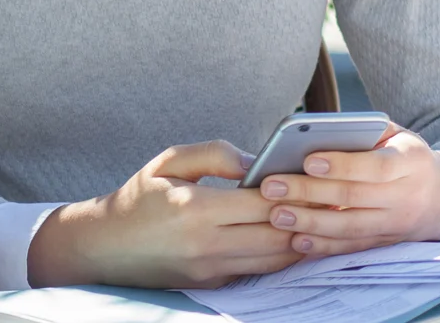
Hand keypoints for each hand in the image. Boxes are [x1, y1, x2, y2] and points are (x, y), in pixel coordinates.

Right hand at [26, 141, 301, 288]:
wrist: (103, 247)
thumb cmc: (139, 198)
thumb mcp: (170, 161)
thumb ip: (216, 154)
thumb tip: (259, 161)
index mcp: (196, 209)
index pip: (262, 202)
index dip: (295, 189)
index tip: (318, 176)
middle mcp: (206, 244)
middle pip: (276, 234)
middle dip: (308, 216)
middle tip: (335, 198)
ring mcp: (211, 269)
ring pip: (274, 258)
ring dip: (302, 239)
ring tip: (326, 217)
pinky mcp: (212, 284)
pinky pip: (258, 269)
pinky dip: (281, 254)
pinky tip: (299, 236)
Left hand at [257, 123, 439, 258]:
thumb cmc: (409, 158)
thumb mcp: (399, 136)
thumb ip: (367, 131)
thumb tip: (320, 132)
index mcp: (411, 163)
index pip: (374, 166)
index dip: (341, 165)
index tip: (308, 160)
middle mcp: (405, 197)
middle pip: (353, 197)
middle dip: (309, 193)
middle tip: (272, 187)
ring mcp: (396, 225)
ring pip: (349, 227)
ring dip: (310, 223)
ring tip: (276, 215)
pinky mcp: (386, 244)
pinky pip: (352, 248)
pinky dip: (324, 247)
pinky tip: (297, 241)